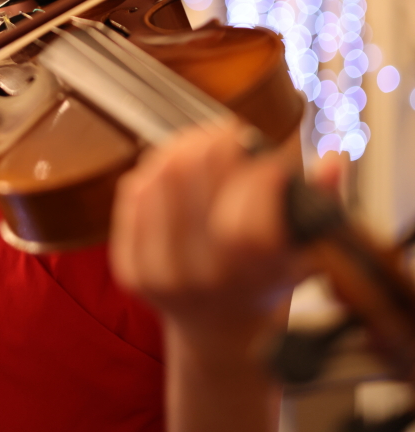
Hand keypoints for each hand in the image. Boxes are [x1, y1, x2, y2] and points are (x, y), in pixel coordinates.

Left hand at [109, 119, 308, 341]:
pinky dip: (153, 169)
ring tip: (202, 143)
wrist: (220, 330)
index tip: (271, 161)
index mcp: (252, 275)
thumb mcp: (306, 251)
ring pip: (159, 177)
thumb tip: (333, 161)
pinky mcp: (131, 269)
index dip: (262, 172)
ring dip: (183, 146)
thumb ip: (323, 202)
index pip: (247, 209)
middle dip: (215, 141)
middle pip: (191, 175)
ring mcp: (162, 274)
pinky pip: (132, 194)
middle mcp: (203, 277)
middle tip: (229, 133)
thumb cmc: (266, 281)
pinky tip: (173, 165)